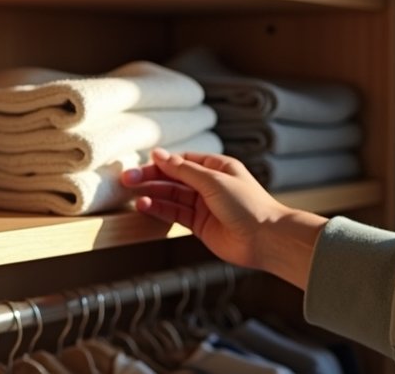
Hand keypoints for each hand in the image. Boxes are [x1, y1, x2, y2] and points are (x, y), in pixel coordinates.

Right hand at [120, 148, 327, 289]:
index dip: (161, 162)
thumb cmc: (248, 205)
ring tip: (134, 196)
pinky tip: (146, 206)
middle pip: (173, 178)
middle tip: (128, 179)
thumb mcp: (213, 181)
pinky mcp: (199, 225)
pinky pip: (174, 214)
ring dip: (153, 195)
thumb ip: (183, 170)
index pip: (182, 161)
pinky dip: (159, 210)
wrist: (267, 240)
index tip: (141, 164)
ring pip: (171, 197)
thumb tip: (159, 154)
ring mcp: (203, 205)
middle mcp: (209, 185)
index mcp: (217, 167)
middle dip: (151, 178)